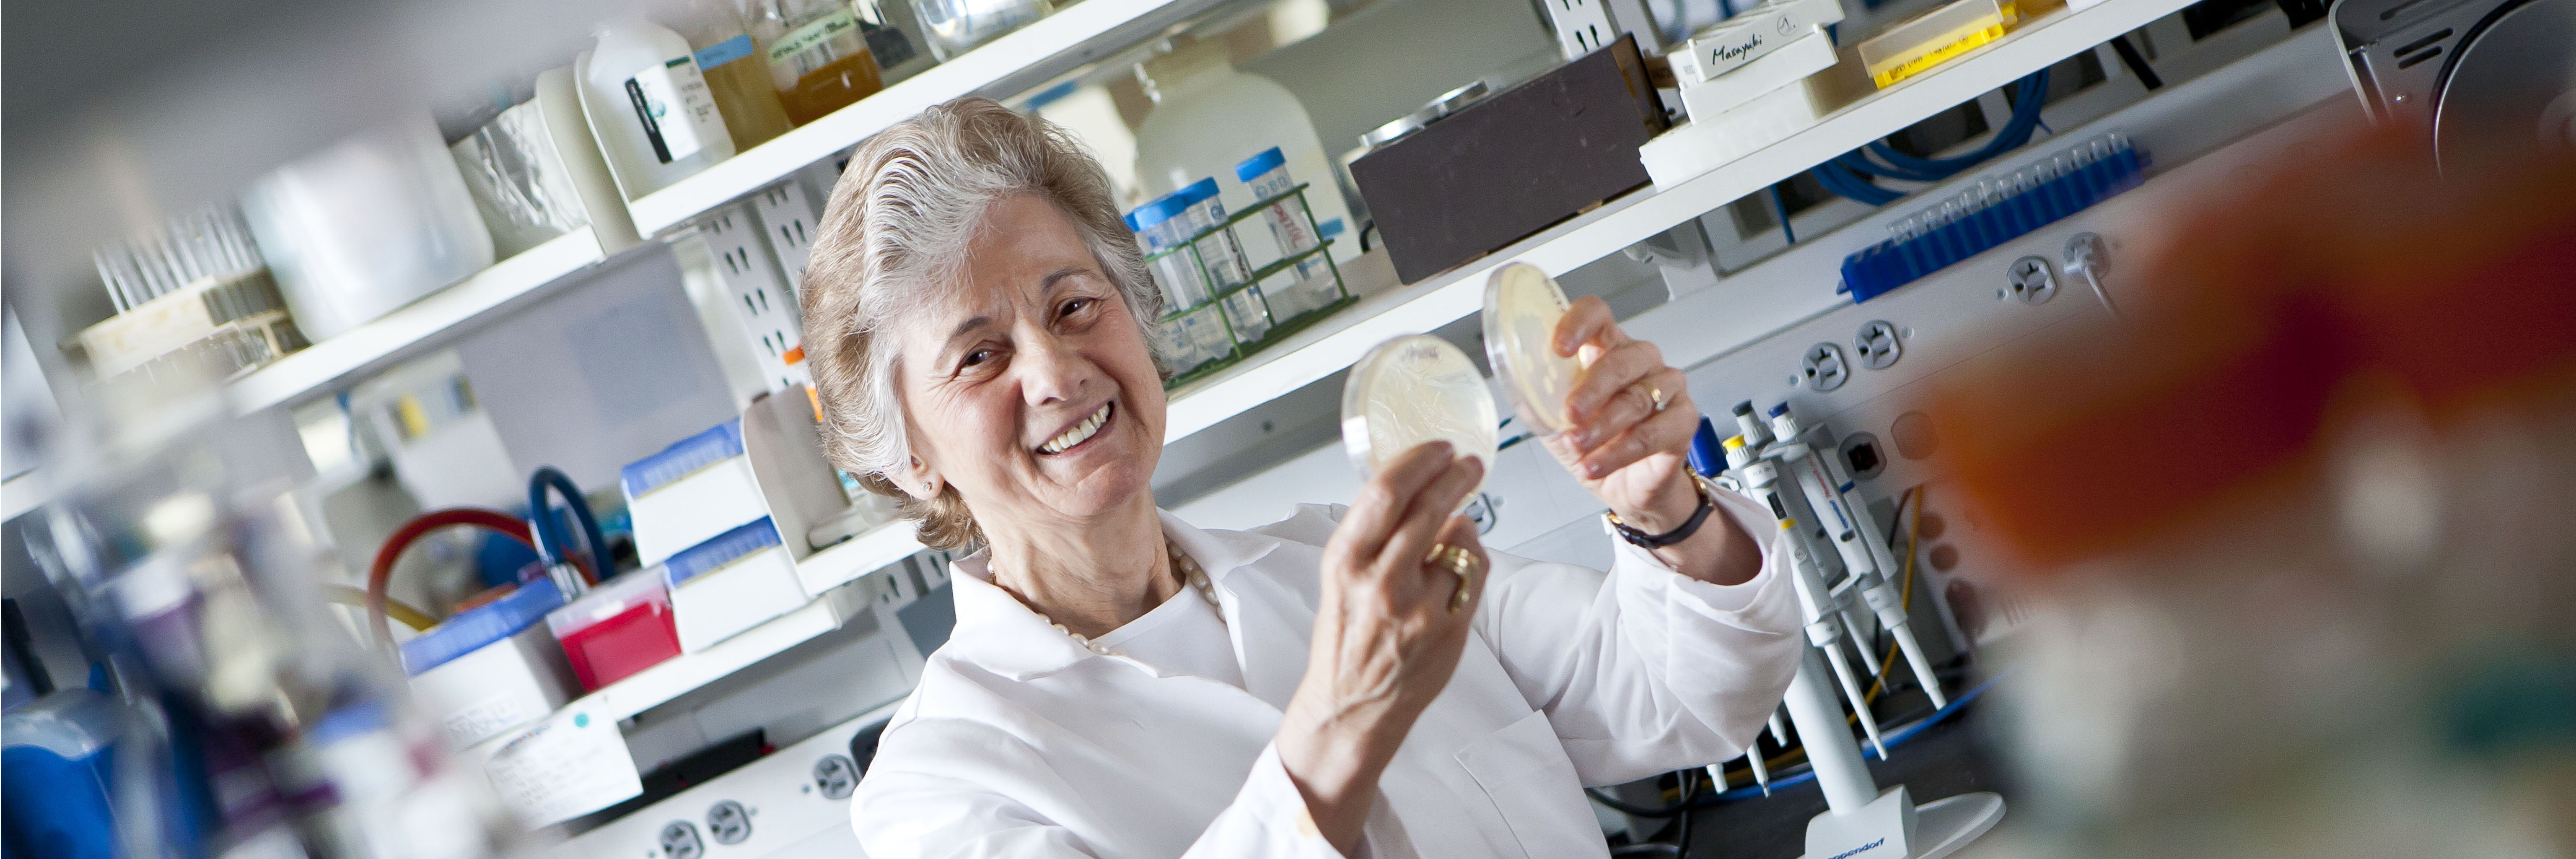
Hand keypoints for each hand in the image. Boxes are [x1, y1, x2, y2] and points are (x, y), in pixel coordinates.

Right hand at [1276, 442, 1487, 854]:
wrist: (1352, 706)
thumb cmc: (1348, 636)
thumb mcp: (1342, 578)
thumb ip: (1375, 536)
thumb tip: (1421, 491)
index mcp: (1344, 561)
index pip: (1385, 491)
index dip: (1420, 461)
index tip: (1440, 447)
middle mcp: (1379, 581)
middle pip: (1429, 506)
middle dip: (1457, 476)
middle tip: (1471, 464)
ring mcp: (1417, 608)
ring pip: (1461, 540)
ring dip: (1464, 528)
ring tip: (1455, 532)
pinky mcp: (1447, 630)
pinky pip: (1475, 576)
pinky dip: (1472, 565)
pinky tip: (1457, 573)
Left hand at [1539, 295, 1702, 534]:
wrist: (1623, 487)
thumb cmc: (1592, 444)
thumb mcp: (1554, 421)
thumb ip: (1540, 399)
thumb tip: (1515, 385)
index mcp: (1605, 348)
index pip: (1597, 315)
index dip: (1579, 323)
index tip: (1560, 348)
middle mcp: (1639, 361)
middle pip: (1621, 359)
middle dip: (1591, 389)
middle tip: (1570, 414)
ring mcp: (1666, 387)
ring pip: (1638, 398)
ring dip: (1603, 426)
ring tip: (1578, 446)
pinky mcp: (1683, 419)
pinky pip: (1656, 431)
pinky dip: (1621, 451)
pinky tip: (1597, 464)